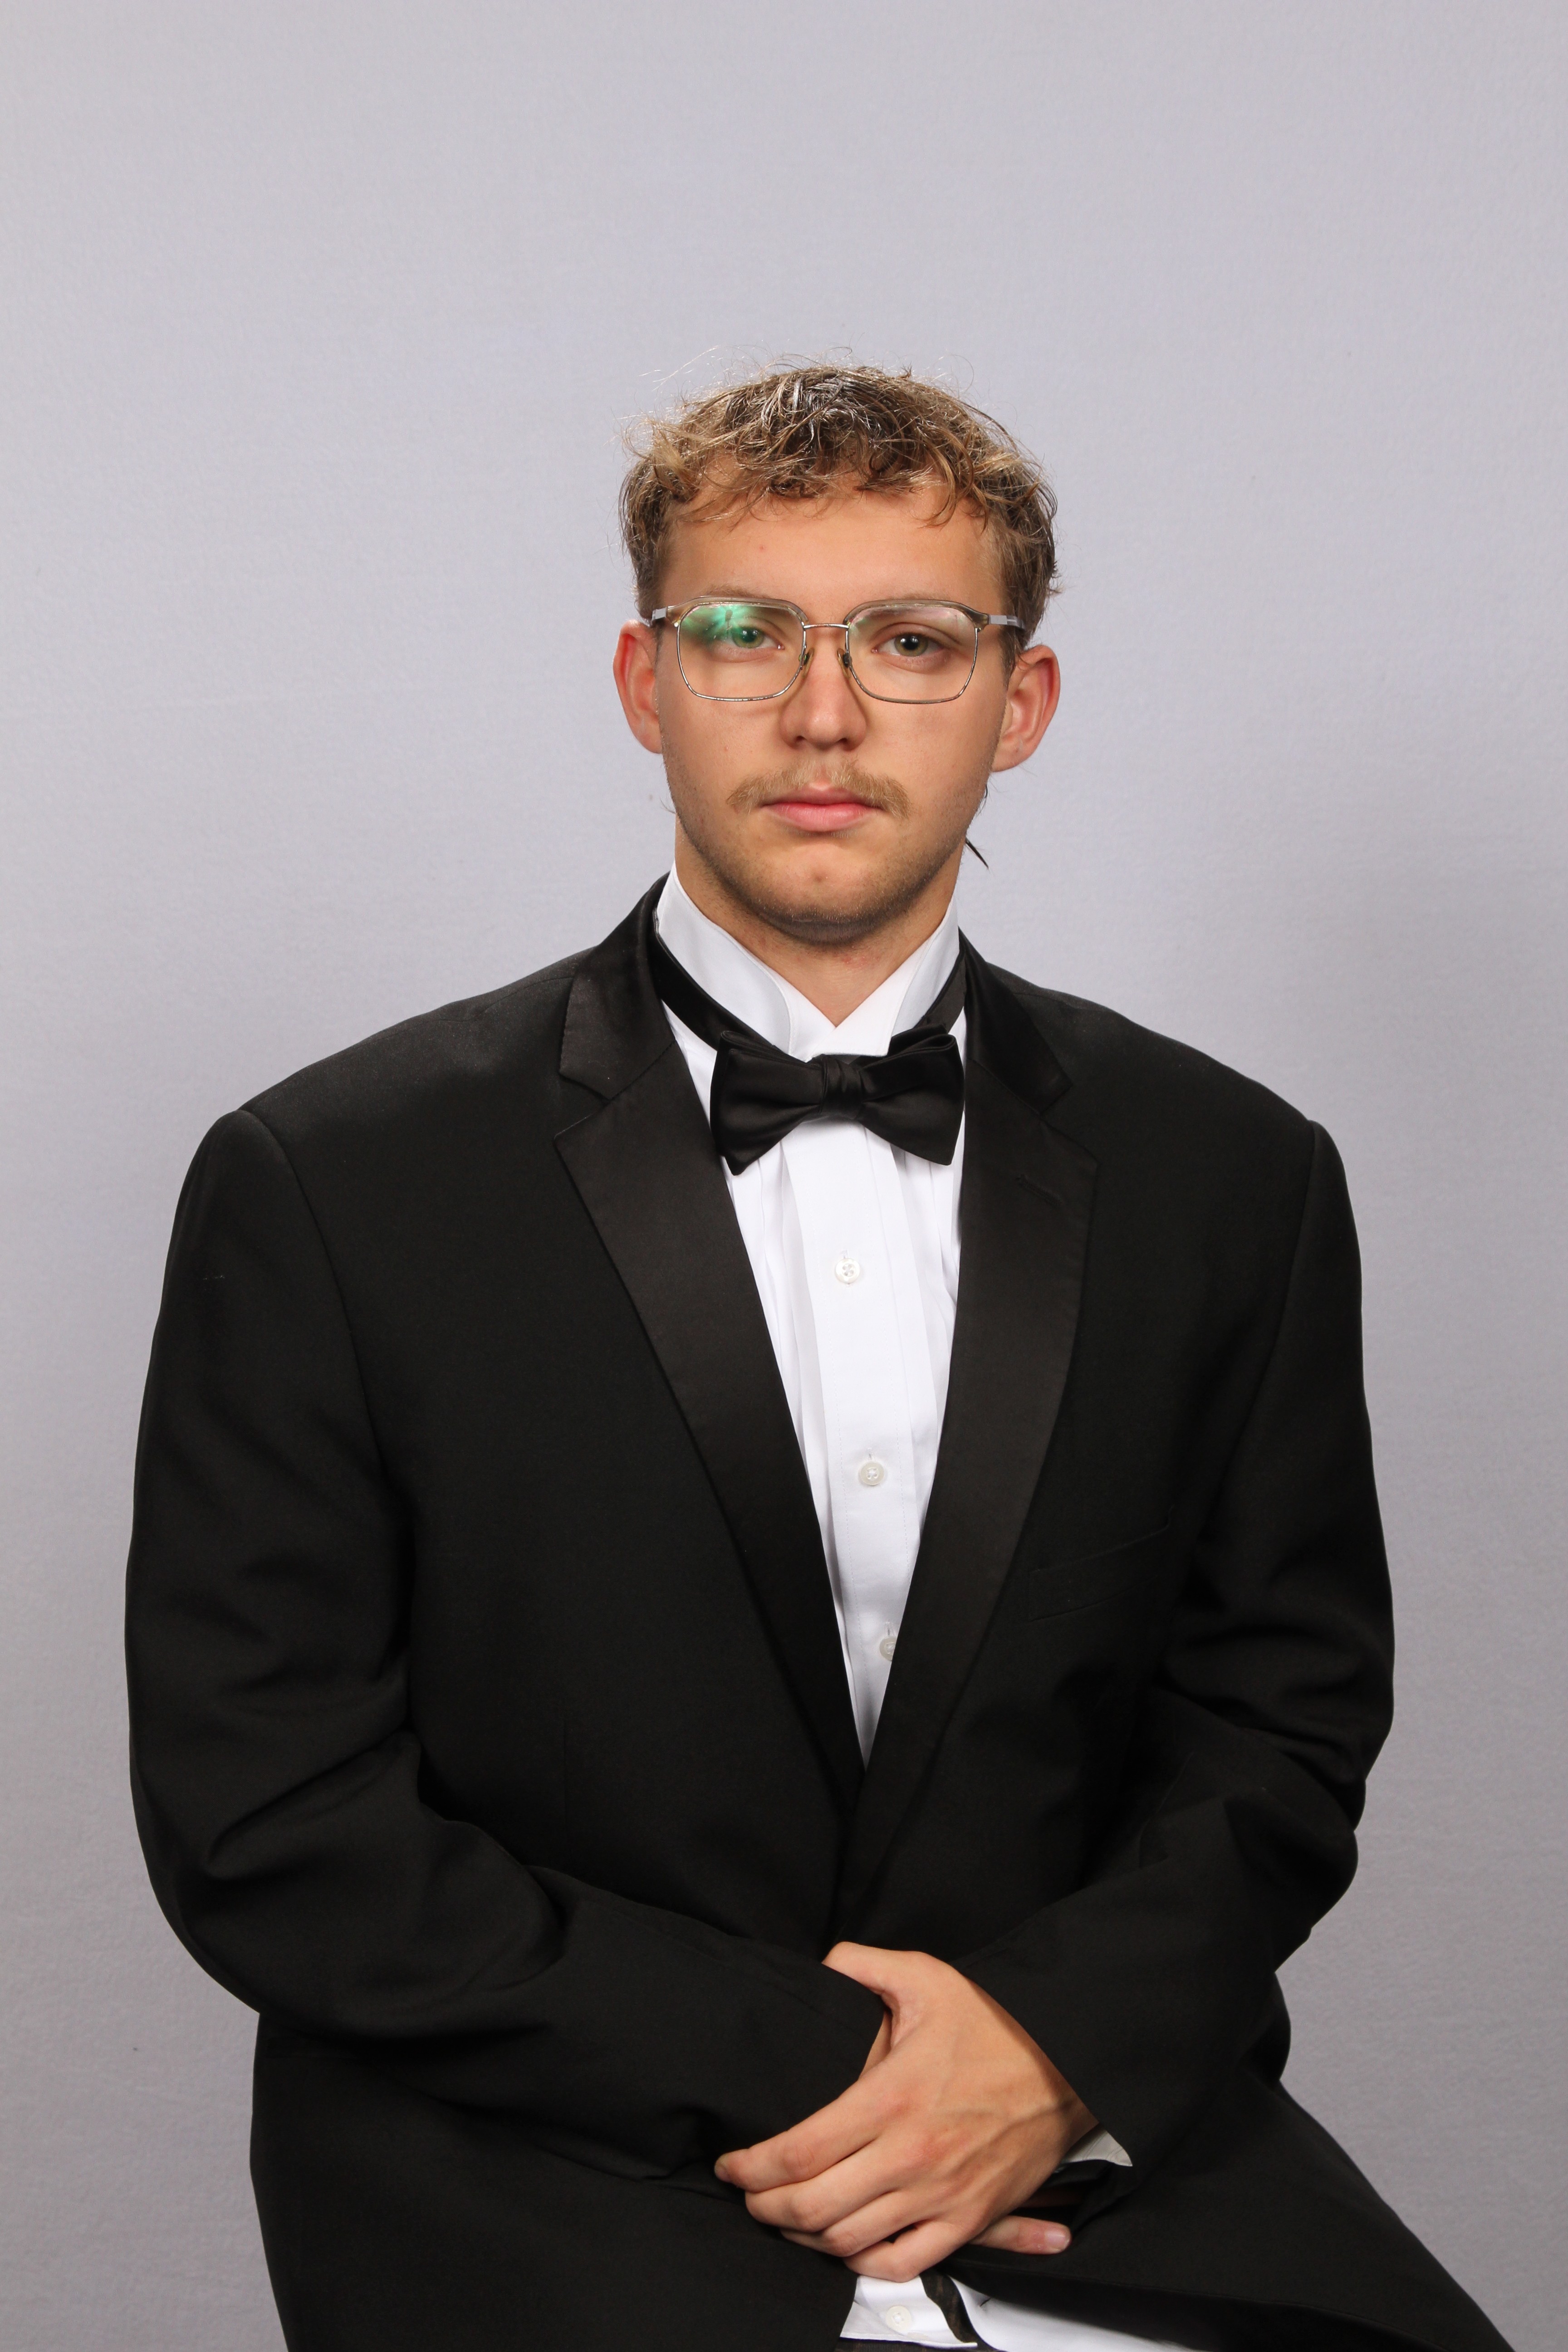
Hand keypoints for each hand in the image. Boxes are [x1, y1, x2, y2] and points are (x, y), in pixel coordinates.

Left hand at [714, 1942, 1094, 2279]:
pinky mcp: (968, 2218)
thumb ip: (861, 1965)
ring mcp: (940, 2195)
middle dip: (764, 2205)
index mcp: (891, 2098)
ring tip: (784, 2214)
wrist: (1065, 2062)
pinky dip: (862, 2263)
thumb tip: (822, 1967)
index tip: (732, 2162)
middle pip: (813, 2205)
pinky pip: (902, 2262)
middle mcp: (910, 2156)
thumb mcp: (924, 1977)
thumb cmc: (994, 2023)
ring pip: (848, 2240)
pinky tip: (842, 2244)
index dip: (752, 2166)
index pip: (799, 2151)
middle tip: (747, 2192)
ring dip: (804, 2235)